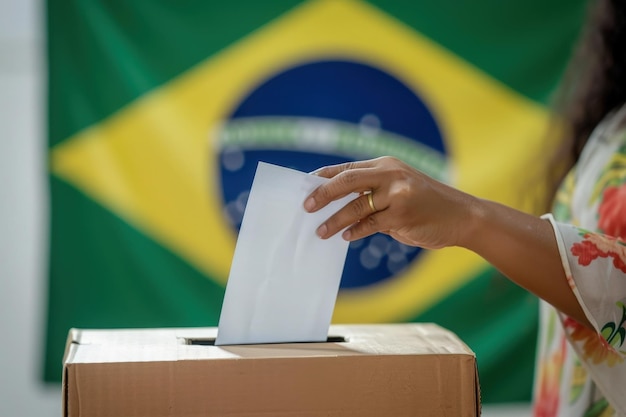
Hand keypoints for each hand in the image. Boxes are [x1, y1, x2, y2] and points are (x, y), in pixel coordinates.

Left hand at [303, 156, 591, 327]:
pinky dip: (355, 231)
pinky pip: (370, 224)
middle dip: (323, 193)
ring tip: (320, 232)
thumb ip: (371, 190)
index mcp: (385, 164)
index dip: (324, 177)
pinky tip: (346, 237)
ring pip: (356, 206)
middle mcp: (390, 174)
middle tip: (306, 206)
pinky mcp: (402, 214)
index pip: (347, 168)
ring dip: (335, 220)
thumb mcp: (399, 187)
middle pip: (347, 180)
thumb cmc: (425, 203)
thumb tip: (334, 199)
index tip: (304, 186)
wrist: (461, 216)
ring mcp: (397, 193)